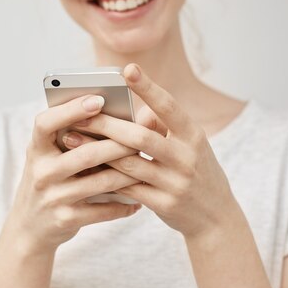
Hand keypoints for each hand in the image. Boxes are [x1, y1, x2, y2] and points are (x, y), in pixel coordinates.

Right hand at [5, 94, 142, 254]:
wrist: (29, 228)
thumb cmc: (51, 180)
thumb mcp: (52, 156)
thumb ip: (77, 136)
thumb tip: (121, 115)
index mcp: (36, 149)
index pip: (45, 123)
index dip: (70, 110)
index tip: (98, 99)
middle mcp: (41, 172)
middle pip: (84, 153)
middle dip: (118, 144)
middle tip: (144, 135)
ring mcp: (52, 197)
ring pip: (100, 181)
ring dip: (128, 173)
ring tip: (147, 165)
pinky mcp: (65, 219)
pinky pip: (103, 210)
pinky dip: (123, 204)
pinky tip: (138, 200)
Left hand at [65, 63, 241, 238]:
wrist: (217, 218)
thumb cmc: (195, 171)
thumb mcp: (190, 145)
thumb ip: (163, 127)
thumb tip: (130, 110)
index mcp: (193, 135)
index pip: (169, 106)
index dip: (148, 87)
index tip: (128, 69)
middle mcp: (187, 157)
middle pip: (141, 137)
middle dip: (106, 124)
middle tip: (78, 114)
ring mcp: (176, 183)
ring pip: (129, 164)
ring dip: (96, 151)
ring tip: (70, 139)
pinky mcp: (164, 205)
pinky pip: (127, 189)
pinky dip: (104, 177)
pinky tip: (83, 168)